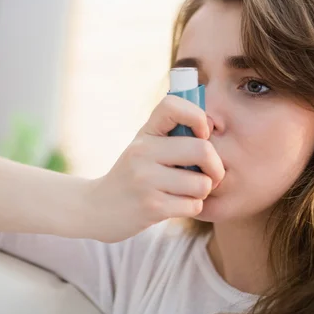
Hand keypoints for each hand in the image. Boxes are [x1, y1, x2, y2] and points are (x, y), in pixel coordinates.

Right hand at [84, 95, 224, 242]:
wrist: (97, 208)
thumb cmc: (133, 175)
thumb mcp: (145, 147)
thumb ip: (173, 135)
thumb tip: (213, 126)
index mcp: (145, 132)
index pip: (173, 105)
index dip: (197, 116)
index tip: (201, 134)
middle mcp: (143, 151)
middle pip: (202, 150)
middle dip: (215, 167)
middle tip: (209, 175)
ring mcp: (146, 179)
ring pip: (201, 183)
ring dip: (202, 192)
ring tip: (185, 192)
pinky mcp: (151, 207)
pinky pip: (194, 205)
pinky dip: (191, 207)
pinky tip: (175, 206)